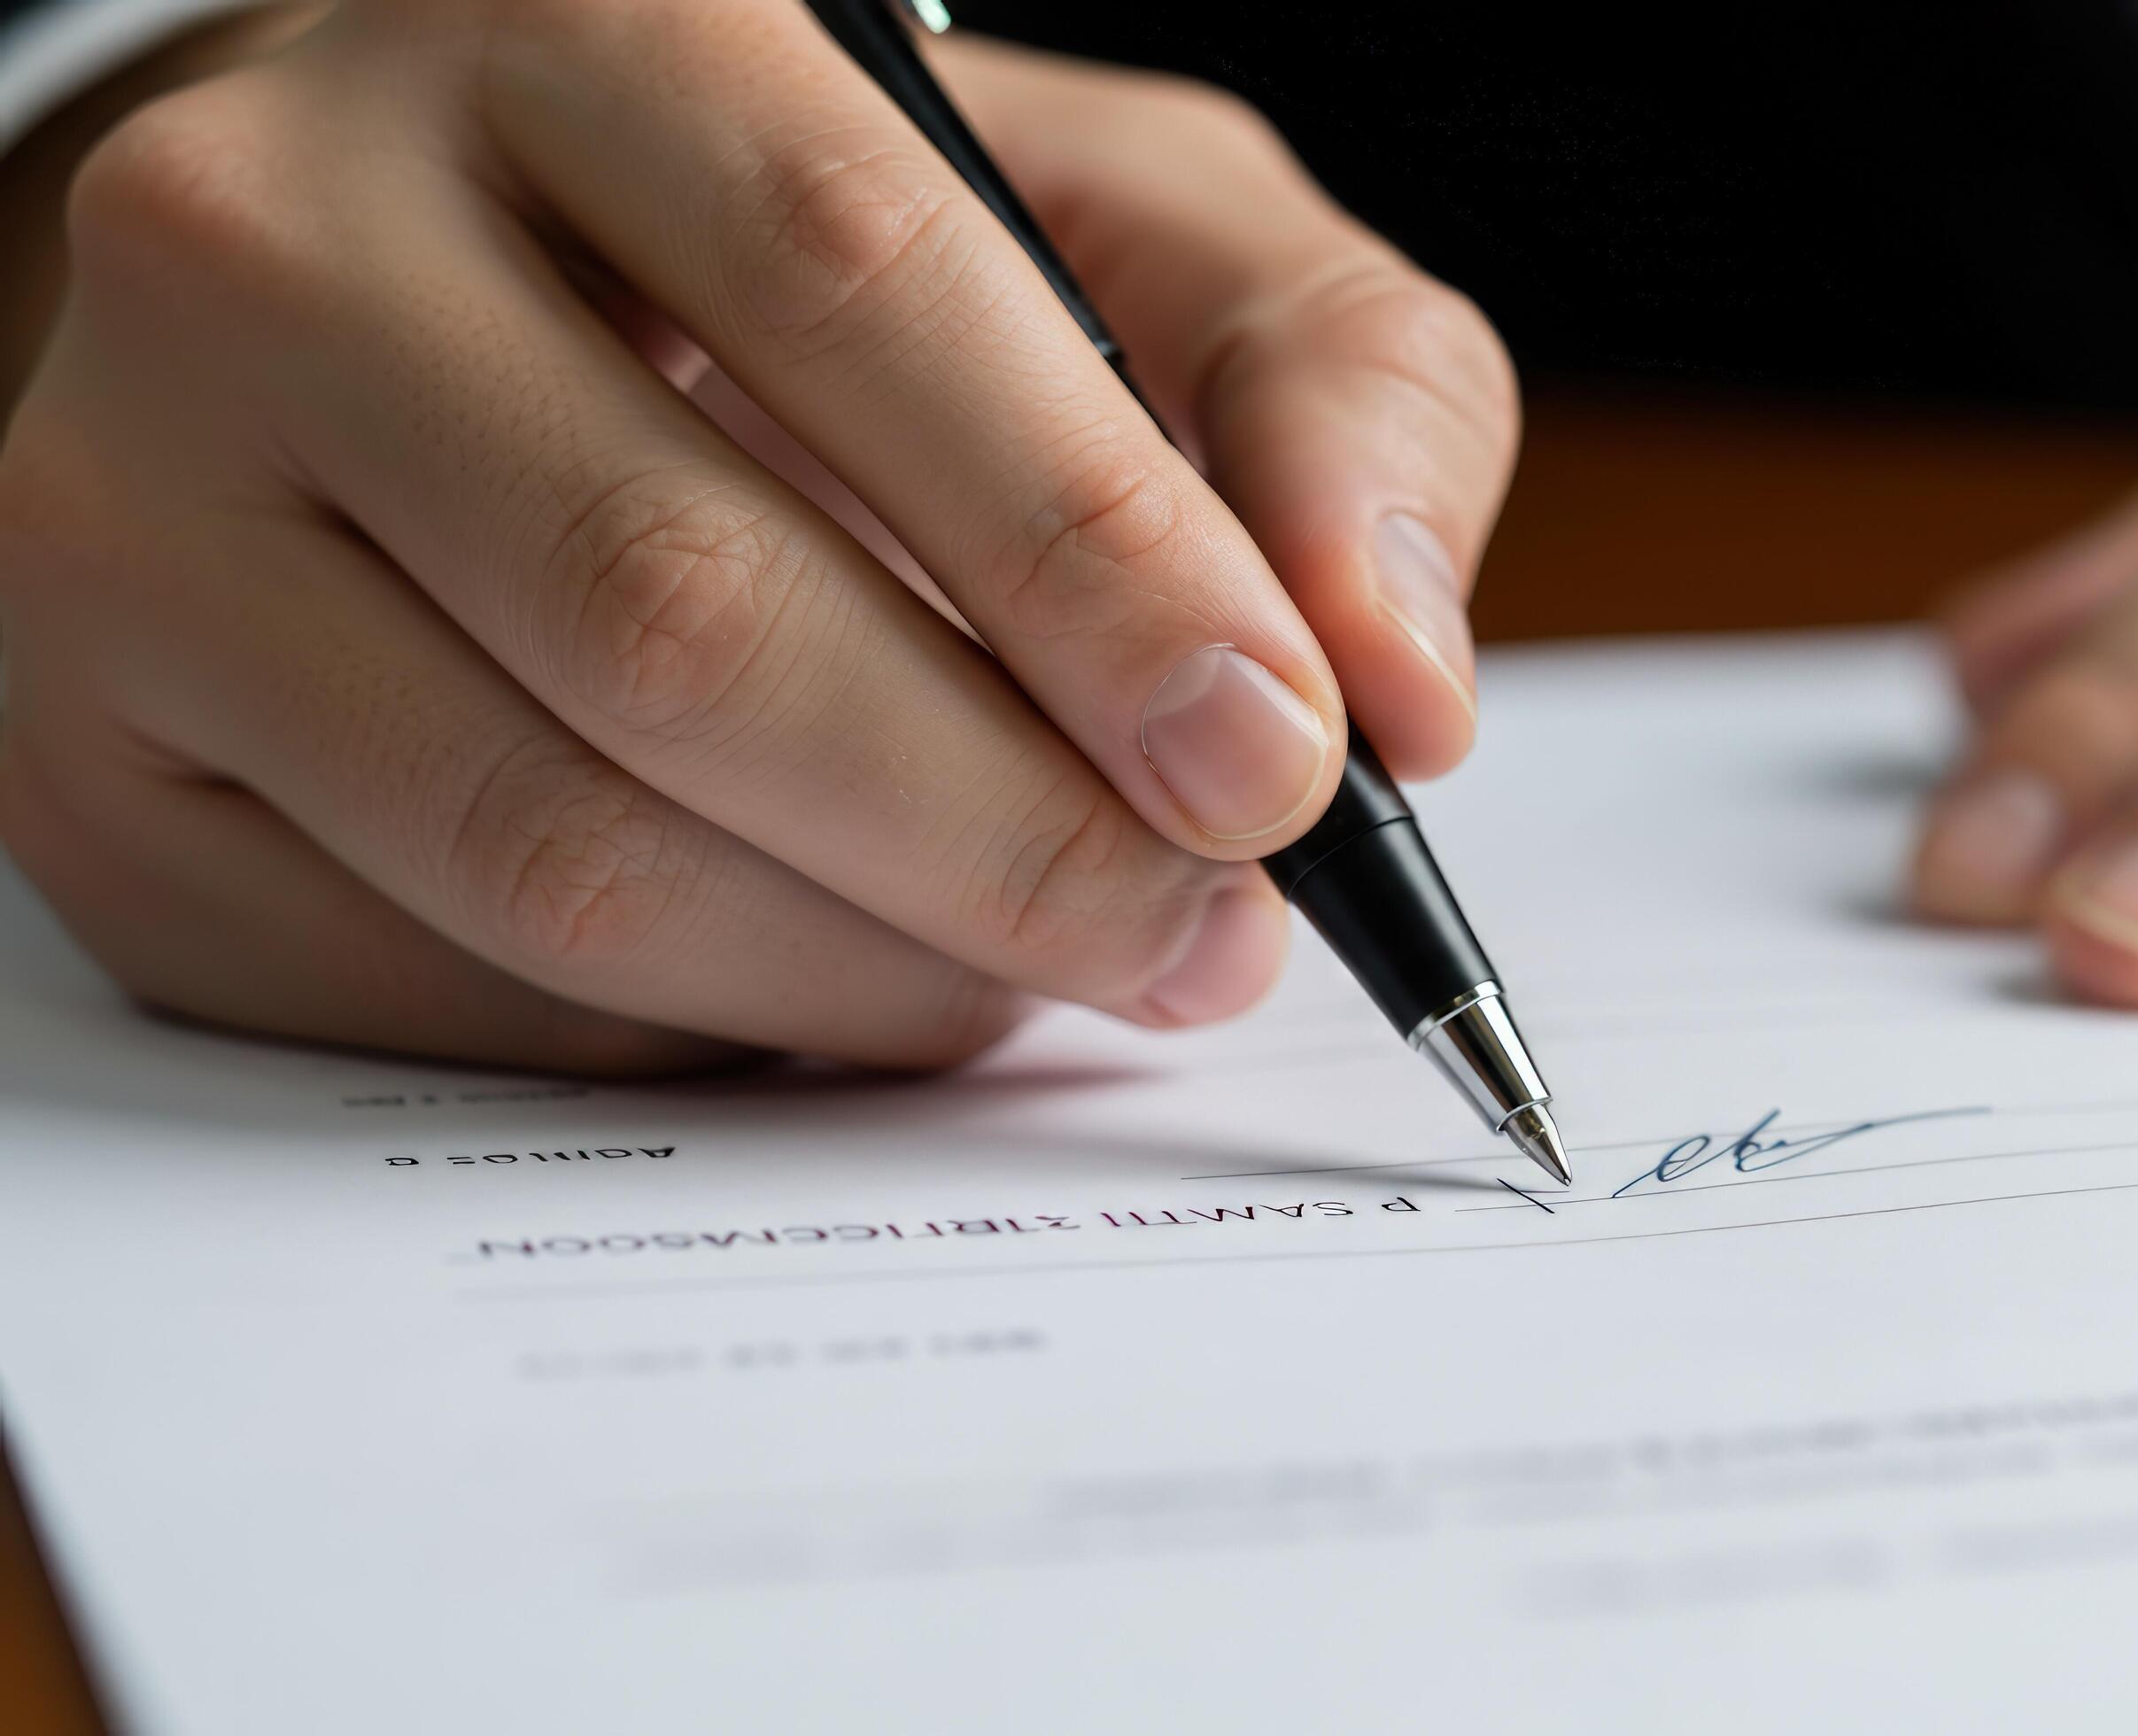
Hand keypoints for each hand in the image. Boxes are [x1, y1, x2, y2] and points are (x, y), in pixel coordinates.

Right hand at [0, 3, 1514, 1071]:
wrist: (430, 306)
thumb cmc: (832, 270)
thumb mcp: (1139, 235)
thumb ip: (1334, 393)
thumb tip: (1398, 676)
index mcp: (582, 25)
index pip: (855, 288)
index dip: (1094, 556)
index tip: (1279, 760)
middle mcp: (283, 232)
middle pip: (679, 608)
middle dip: (1008, 832)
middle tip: (1207, 933)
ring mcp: (130, 502)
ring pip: (550, 842)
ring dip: (874, 968)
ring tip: (1050, 959)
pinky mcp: (92, 761)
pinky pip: (445, 985)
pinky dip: (704, 1027)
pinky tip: (832, 963)